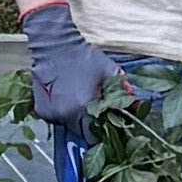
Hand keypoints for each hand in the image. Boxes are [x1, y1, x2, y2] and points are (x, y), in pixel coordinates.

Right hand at [22, 0, 122, 125]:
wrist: (56, 46)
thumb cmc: (85, 58)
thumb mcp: (109, 71)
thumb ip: (123, 91)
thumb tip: (139, 107)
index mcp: (84, 108)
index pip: (95, 136)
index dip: (104, 132)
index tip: (110, 125)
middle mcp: (66, 116)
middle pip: (82, 134)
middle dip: (92, 127)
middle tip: (98, 113)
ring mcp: (52, 115)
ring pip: (70, 127)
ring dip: (78, 121)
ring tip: (83, 104)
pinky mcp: (42, 111)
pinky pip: (58, 120)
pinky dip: (65, 115)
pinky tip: (69, 101)